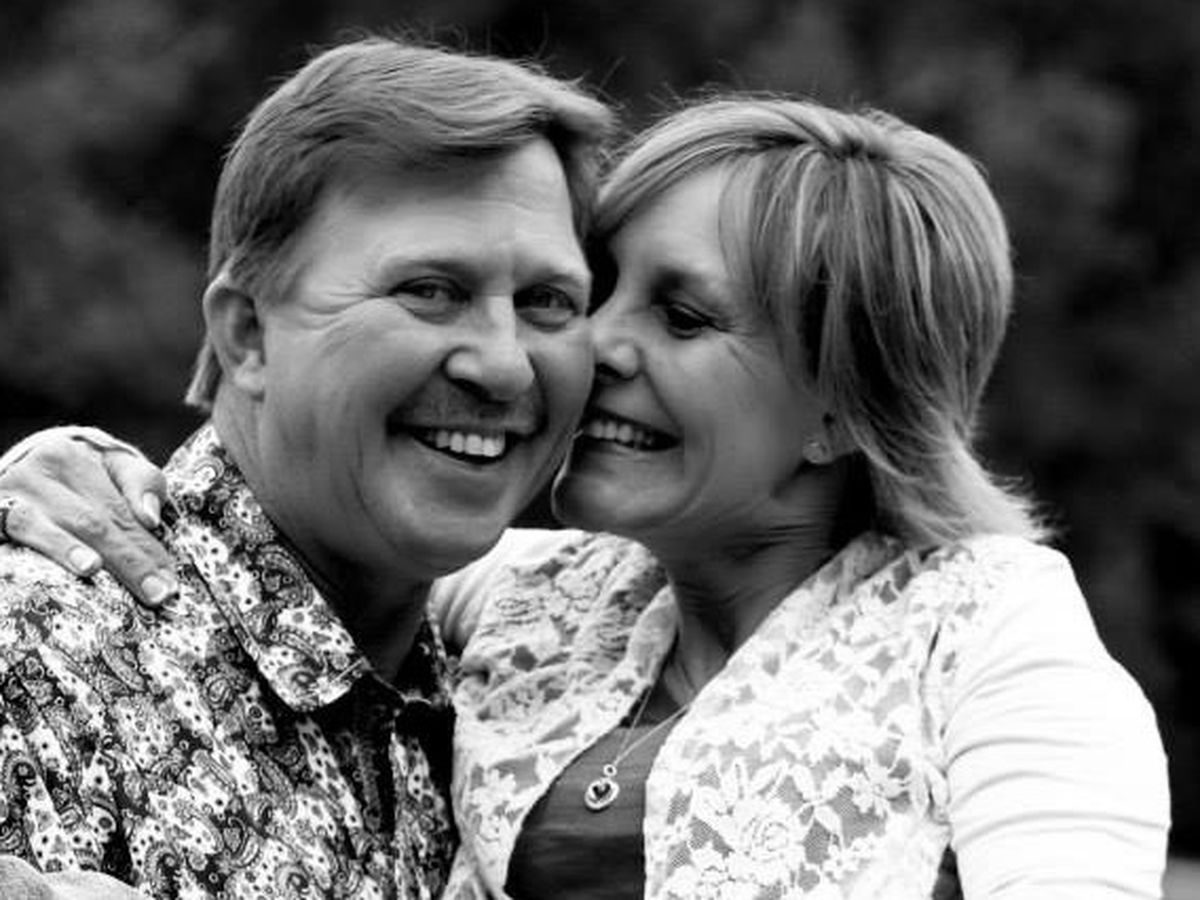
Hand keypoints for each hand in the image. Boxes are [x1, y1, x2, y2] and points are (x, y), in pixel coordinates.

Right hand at [0, 426, 175, 605]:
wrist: (19, 472)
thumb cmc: (78, 478)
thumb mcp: (112, 468)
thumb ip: (142, 483)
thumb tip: (151, 517)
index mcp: (72, 457)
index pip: (119, 510)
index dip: (147, 548)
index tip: (169, 582)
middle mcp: (37, 473)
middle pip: (91, 522)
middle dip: (126, 562)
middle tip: (155, 594)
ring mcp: (8, 496)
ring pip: (44, 526)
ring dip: (68, 549)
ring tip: (93, 568)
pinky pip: (10, 534)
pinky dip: (34, 549)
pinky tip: (45, 570)